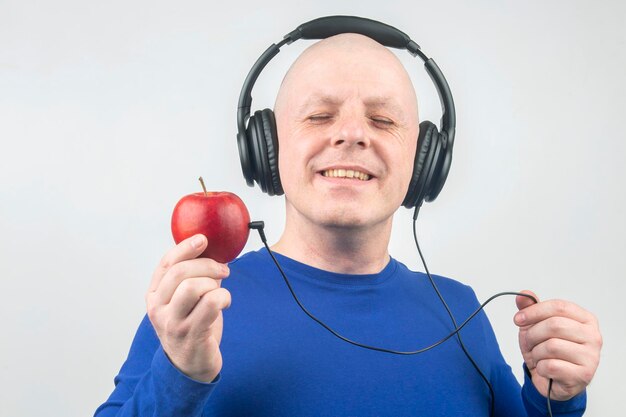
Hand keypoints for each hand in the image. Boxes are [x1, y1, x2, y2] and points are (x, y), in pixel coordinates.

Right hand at [145, 234, 230, 381]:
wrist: (191, 366)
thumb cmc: (192, 327)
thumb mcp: (186, 301)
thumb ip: (195, 277)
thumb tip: (212, 252)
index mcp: (154, 296)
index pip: (165, 264)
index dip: (184, 248)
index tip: (203, 239)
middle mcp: (158, 308)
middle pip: (180, 272)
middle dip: (207, 265)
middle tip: (223, 269)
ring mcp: (173, 322)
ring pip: (192, 286)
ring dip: (213, 283)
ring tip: (220, 291)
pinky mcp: (192, 333)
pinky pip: (210, 303)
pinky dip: (223, 297)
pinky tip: (225, 303)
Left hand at [514, 290, 601, 400]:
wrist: (551, 380)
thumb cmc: (547, 350)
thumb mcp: (536, 326)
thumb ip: (531, 309)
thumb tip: (522, 295)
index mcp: (585, 319)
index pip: (559, 306)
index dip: (534, 311)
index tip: (518, 319)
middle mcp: (593, 336)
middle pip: (555, 325)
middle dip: (533, 334)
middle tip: (529, 342)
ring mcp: (591, 357)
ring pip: (552, 346)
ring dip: (536, 352)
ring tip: (539, 356)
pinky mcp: (584, 375)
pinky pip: (551, 366)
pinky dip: (541, 367)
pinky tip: (545, 369)